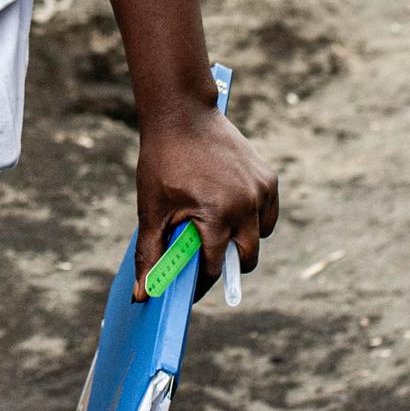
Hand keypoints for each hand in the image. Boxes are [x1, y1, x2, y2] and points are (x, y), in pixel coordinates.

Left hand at [136, 93, 275, 289]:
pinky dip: (255, 219)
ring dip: (243, 241)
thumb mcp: (151, 210)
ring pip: (261, 236)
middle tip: (207, 260)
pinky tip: (233, 211)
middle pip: (247, 259)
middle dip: (228, 266)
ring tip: (218, 230)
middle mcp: (245, 205)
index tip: (191, 288)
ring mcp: (260, 191)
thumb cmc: (162, 162)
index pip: (215, 268)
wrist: (182, 115)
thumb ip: (150, 255)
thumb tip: (141, 295)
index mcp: (216, 216)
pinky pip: (268, 213)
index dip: (202, 282)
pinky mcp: (268, 179)